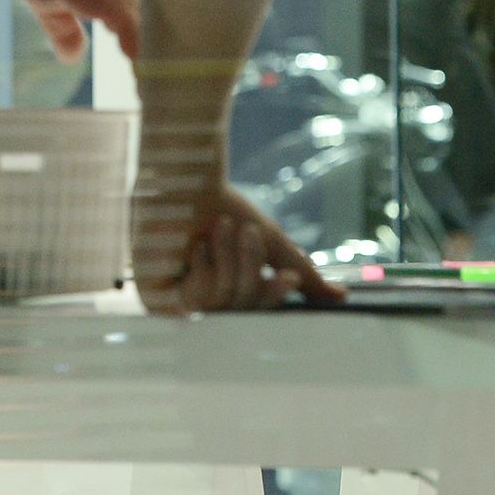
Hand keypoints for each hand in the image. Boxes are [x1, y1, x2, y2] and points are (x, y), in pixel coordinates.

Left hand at [135, 180, 343, 314]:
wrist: (185, 180)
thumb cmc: (222, 207)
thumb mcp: (270, 244)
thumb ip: (301, 273)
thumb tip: (342, 298)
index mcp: (228, 295)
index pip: (257, 314)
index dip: (273, 297)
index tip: (288, 278)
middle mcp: (201, 306)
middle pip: (242, 312)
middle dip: (250, 269)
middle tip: (246, 232)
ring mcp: (176, 305)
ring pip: (222, 308)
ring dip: (229, 262)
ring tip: (217, 229)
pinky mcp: (153, 301)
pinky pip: (194, 306)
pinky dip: (205, 271)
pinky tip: (194, 247)